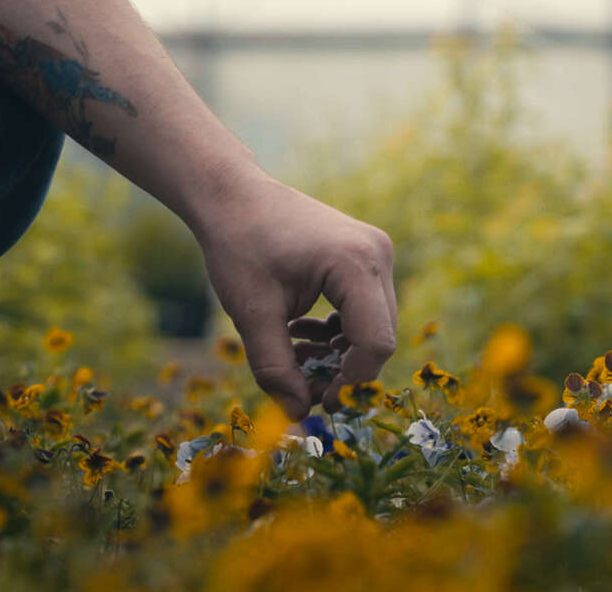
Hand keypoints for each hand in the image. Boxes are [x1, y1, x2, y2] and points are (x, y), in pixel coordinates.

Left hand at [196, 174, 396, 419]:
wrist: (233, 196)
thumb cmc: (238, 245)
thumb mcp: (252, 312)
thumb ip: (276, 368)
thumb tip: (297, 416)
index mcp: (355, 262)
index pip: (375, 342)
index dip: (351, 382)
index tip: (317, 403)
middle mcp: (376, 253)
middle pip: (378, 335)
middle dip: (343, 369)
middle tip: (301, 388)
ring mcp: (374, 250)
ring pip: (372, 324)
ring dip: (337, 351)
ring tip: (290, 354)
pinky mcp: (363, 254)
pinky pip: (363, 307)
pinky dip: (337, 330)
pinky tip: (297, 332)